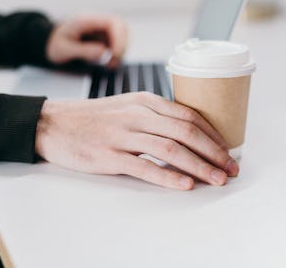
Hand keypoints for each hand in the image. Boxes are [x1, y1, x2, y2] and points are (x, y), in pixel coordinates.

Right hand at [35, 92, 238, 189]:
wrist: (54, 123)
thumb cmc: (94, 117)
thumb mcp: (128, 106)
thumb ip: (156, 116)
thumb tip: (188, 132)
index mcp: (146, 101)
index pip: (189, 116)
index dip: (213, 135)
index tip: (227, 151)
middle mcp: (139, 114)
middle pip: (186, 132)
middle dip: (214, 153)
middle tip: (230, 169)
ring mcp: (124, 134)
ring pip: (171, 149)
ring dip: (199, 166)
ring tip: (216, 179)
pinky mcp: (109, 155)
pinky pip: (144, 166)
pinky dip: (168, 176)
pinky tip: (185, 184)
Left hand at [46, 14, 128, 67]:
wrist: (48, 41)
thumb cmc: (54, 44)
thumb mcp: (64, 49)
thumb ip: (84, 51)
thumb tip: (105, 53)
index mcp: (86, 20)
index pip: (112, 23)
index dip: (119, 39)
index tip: (115, 54)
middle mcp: (97, 21)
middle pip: (122, 26)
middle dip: (122, 45)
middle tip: (114, 61)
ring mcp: (101, 28)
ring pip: (123, 34)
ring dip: (121, 49)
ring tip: (111, 64)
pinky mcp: (104, 35)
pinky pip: (118, 41)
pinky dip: (118, 52)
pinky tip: (110, 62)